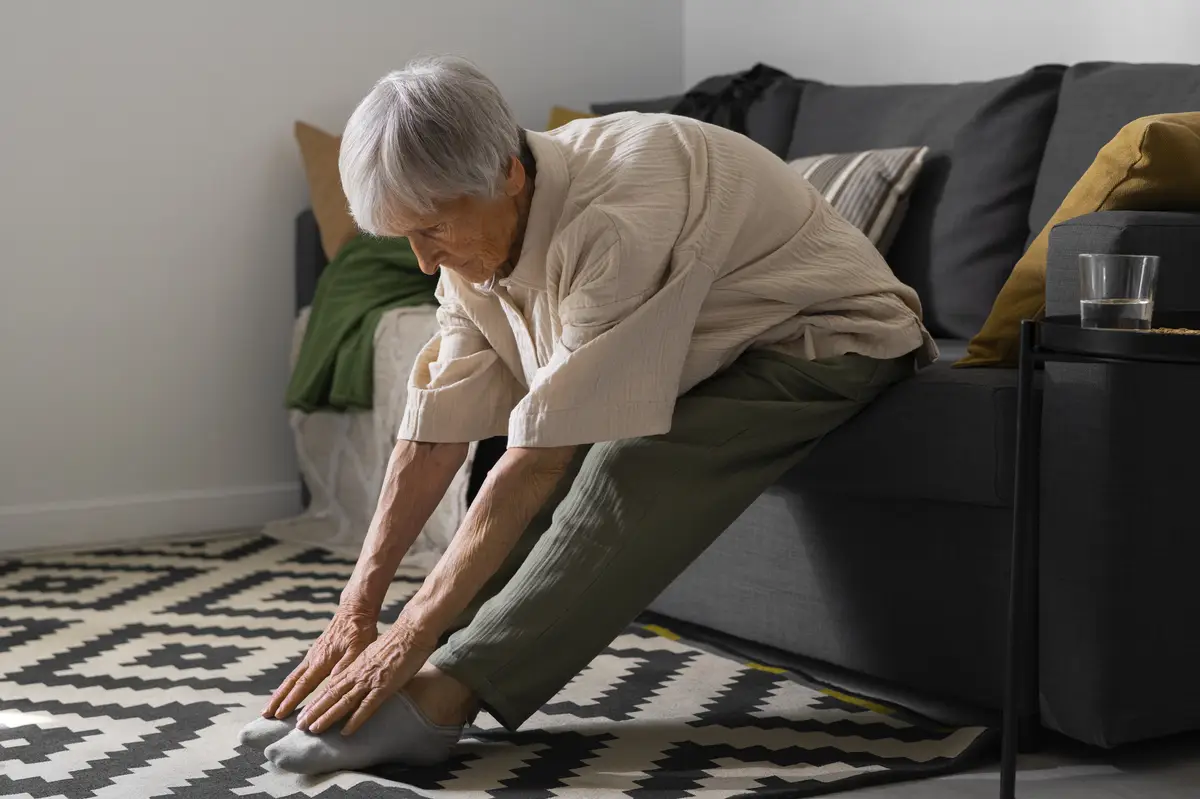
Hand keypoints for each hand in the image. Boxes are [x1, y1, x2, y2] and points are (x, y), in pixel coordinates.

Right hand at [263, 609, 378, 719]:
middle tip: (265, 715)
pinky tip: (289, 690)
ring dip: (281, 692)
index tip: (279, 715)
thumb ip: (345, 667)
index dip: (291, 701)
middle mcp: (312, 659)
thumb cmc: (358, 631)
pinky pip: (299, 671)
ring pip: (293, 677)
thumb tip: (331, 686)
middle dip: (278, 699)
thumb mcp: (357, 649)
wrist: (354, 610)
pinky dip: (290, 684)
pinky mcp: (316, 652)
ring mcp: (312, 655)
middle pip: (291, 682)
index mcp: (322, 661)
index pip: (302, 685)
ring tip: (272, 707)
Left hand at [296, 618, 434, 735]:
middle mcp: (358, 673)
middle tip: (299, 726)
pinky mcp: (384, 686)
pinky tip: (345, 731)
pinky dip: (355, 719)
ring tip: (313, 729)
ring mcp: (370, 680)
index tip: (305, 713)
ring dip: (327, 716)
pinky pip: (367, 706)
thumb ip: (364, 667)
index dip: (317, 700)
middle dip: (314, 711)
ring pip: (343, 701)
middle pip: (331, 694)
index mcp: (355, 665)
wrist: (411, 631)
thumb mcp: (374, 654)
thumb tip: (359, 678)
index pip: (330, 686)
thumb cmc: (398, 642)